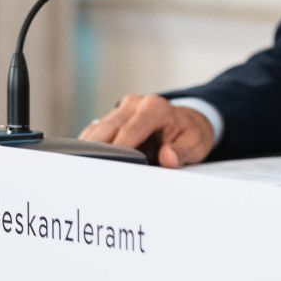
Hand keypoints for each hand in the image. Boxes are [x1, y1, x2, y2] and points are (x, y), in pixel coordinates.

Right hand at [80, 94, 215, 167]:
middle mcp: (135, 104)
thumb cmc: (189, 134)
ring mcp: (121, 109)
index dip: (118, 149)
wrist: (187, 122)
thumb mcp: (195, 143)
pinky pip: (94, 133)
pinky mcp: (111, 118)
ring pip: (96, 131)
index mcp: (155, 107)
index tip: (107, 167)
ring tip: (85, 173)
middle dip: (97, 152)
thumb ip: (182, 151)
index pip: (130, 130)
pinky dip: (89, 148)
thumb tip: (167, 158)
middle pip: (107, 130)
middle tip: (90, 175)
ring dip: (90, 151)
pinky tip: (87, 165)